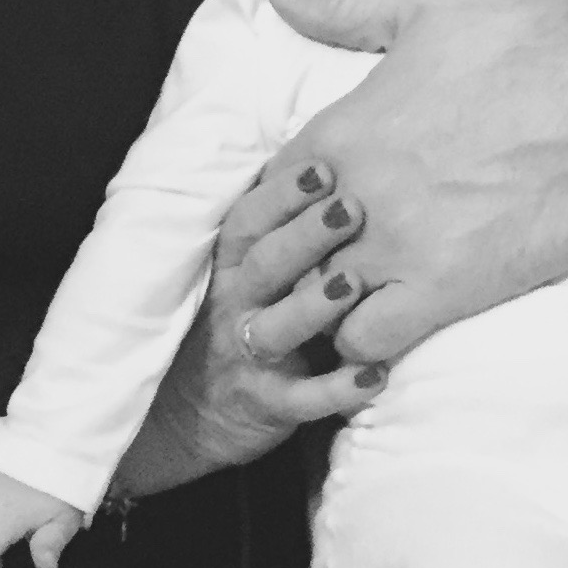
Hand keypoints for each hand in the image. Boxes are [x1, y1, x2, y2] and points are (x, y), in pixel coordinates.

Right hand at [111, 161, 384, 497]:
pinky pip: (302, 400)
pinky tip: (377, 375)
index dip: (283, 194)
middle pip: (267, 265)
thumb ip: (280, 225)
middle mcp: (234, 304)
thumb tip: (337, 157)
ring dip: (315, 307)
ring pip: (279, 329)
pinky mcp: (267, 404)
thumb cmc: (241, 313)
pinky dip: (338, 390)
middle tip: (351, 209)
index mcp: (231, 263)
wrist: (191, 409)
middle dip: (307, 236)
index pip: (250, 220)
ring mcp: (248, 355)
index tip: (324, 167)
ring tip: (354, 284)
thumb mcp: (245, 266)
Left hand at [266, 0, 567, 365]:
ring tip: (330, 312)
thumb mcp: (429, 2)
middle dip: (279, 270)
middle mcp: (356, 195)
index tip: (289, 219)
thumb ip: (345, 6)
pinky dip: (360, 347)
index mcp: (344, 128)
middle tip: (299, 277)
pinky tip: (377, 331)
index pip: (266, 191)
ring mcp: (397, 250)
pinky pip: (367, 344)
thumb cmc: (529, 42)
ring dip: (313, 314)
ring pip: (311, 309)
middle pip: (277, 259)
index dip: (270, 209)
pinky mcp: (444, 293)